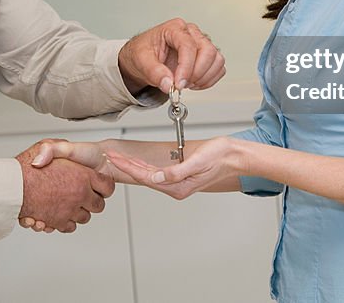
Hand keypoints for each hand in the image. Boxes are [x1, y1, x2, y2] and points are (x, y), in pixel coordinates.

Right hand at [16, 139, 114, 233]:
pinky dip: (66, 222)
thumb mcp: (46, 145)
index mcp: (83, 176)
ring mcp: (70, 210)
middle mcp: (80, 194)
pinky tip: (59, 213)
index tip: (99, 185)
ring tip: (69, 204)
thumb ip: (58, 148)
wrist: (12, 187)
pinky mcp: (59, 221)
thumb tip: (73, 156)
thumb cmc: (27, 168)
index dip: (103, 185)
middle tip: (84, 196)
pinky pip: (69, 226)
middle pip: (98, 205)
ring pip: (85, 217)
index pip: (106, 186)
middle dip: (93, 201)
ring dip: (79, 212)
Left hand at [105, 136, 240, 199]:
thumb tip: (156, 177)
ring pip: (148, 176)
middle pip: (144, 177)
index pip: (146, 177)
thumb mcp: (197, 162)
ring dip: (132, 167)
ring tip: (117, 159)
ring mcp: (177, 183)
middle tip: (110, 156)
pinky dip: (143, 167)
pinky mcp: (179, 176)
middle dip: (125, 167)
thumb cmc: (220, 157)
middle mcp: (176, 187)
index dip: (128, 167)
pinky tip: (136, 163)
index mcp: (178, 187)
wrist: (234, 156)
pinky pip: (156, 173)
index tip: (115, 158)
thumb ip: (176, 172)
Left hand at [119, 18, 225, 93]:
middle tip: (182, 85)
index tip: (179, 83)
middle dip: (197, 72)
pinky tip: (194, 84)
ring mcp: (201, 44)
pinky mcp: (207, 57)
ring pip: (217, 59)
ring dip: (204, 77)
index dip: (186, 67)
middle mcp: (191, 33)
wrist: (145, 58)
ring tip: (186, 84)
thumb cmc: (144, 52)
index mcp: (174, 28)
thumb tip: (168, 84)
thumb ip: (154, 72)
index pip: (188, 45)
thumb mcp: (141, 60)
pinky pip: (218, 68)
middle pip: (208, 51)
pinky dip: (209, 80)